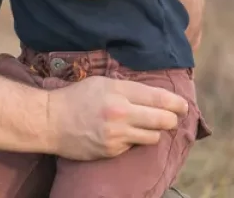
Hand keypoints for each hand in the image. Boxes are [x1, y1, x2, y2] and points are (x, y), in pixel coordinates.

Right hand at [45, 75, 187, 159]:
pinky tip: (122, 135)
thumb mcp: (102, 82)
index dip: (176, 103)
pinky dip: (133, 141)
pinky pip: (133, 147)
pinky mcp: (111, 151)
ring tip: (145, 127)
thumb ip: (127, 87)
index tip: (183, 106)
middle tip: (171, 118)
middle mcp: (121, 113)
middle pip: (163, 120)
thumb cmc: (76, 97)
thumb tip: (153, 95)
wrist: (50, 121)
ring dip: (153, 132)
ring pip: (153, 137)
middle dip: (171, 119)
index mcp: (119, 92)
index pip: (159, 98)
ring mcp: (117, 135)